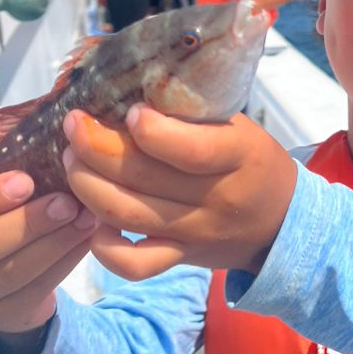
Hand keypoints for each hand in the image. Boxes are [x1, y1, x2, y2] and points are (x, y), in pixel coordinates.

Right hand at [0, 173, 96, 337]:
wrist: (5, 286)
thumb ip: (8, 186)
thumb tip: (49, 150)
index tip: (26, 180)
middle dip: (28, 222)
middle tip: (66, 202)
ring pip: (14, 271)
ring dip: (55, 242)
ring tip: (85, 218)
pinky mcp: (6, 315)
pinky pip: (38, 288)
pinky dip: (66, 262)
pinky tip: (87, 239)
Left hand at [62, 106, 297, 280]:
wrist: (280, 221)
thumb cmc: (250, 160)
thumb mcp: (238, 126)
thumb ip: (191, 113)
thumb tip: (127, 89)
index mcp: (239, 155)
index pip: (191, 150)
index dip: (150, 130)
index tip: (129, 111)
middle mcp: (217, 198)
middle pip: (144, 178)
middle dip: (95, 147)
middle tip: (75, 125)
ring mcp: (196, 233)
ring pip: (128, 214)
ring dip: (86, 183)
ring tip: (72, 157)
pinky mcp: (179, 258)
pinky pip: (134, 264)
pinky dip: (104, 246)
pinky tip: (90, 218)